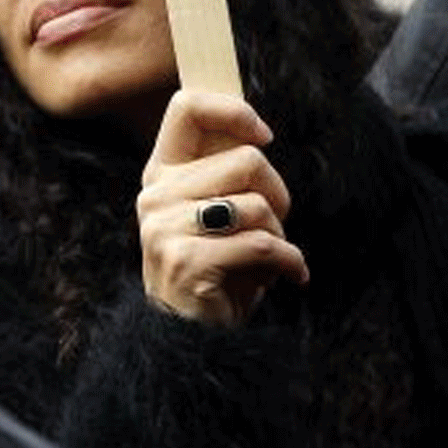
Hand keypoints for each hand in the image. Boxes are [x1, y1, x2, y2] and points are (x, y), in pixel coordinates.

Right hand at [137, 88, 308, 324]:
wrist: (190, 339)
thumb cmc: (215, 270)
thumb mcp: (215, 215)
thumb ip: (226, 177)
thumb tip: (258, 137)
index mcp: (160, 173)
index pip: (186, 108)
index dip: (232, 110)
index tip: (264, 135)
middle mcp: (155, 194)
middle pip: (247, 160)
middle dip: (278, 195)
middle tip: (276, 224)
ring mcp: (165, 227)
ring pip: (257, 204)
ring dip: (281, 234)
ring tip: (273, 256)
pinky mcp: (186, 260)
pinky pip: (262, 245)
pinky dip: (290, 262)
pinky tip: (292, 275)